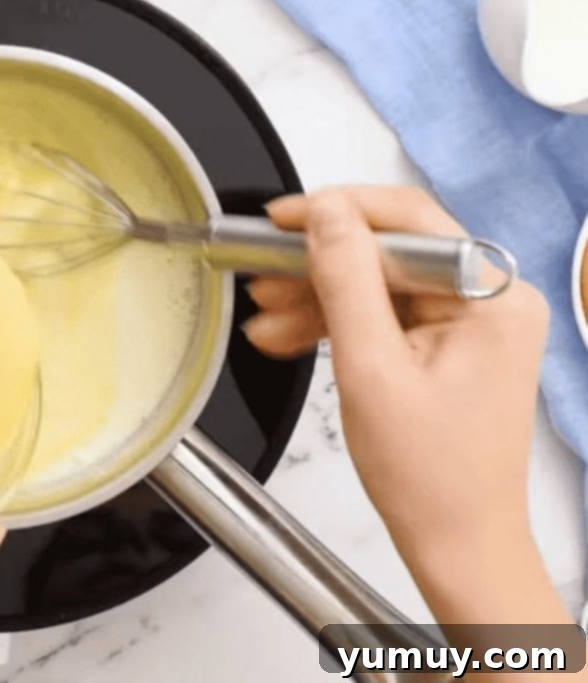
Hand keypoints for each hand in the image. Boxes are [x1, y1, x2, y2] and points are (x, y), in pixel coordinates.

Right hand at [244, 188, 565, 625]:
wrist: (456, 542)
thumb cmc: (431, 477)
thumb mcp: (370, 369)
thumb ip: (346, 282)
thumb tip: (327, 214)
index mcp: (492, 299)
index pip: (407, 224)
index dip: (335, 215)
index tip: (280, 220)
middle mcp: (491, 301)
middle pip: (389, 252)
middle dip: (318, 266)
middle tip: (263, 268)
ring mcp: (472, 323)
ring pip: (379, 283)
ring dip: (318, 298)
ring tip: (265, 315)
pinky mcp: (450, 343)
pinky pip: (385, 314)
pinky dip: (337, 323)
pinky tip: (291, 334)